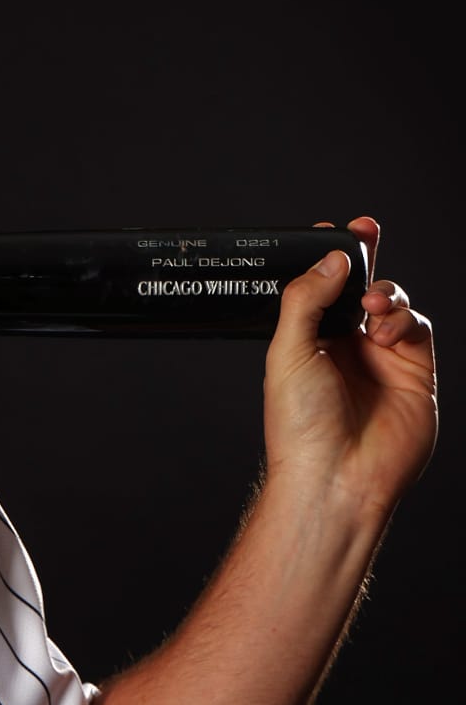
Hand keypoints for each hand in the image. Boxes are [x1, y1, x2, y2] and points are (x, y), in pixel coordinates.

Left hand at [263, 216, 436, 514]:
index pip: (320, 288)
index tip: (332, 228)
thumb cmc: (299, 425)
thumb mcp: (288, 352)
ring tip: (369, 308)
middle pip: (359, 286)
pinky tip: (385, 334)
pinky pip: (416, 328)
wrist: (336, 475)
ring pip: (392, 302)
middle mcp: (344, 346)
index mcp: (306, 340)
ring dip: (383, 293)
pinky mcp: (415, 372)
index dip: (329, 258)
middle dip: (365, 256)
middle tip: (364, 230)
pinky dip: (403, 320)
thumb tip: (331, 258)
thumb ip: (306, 300)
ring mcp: (381, 358)